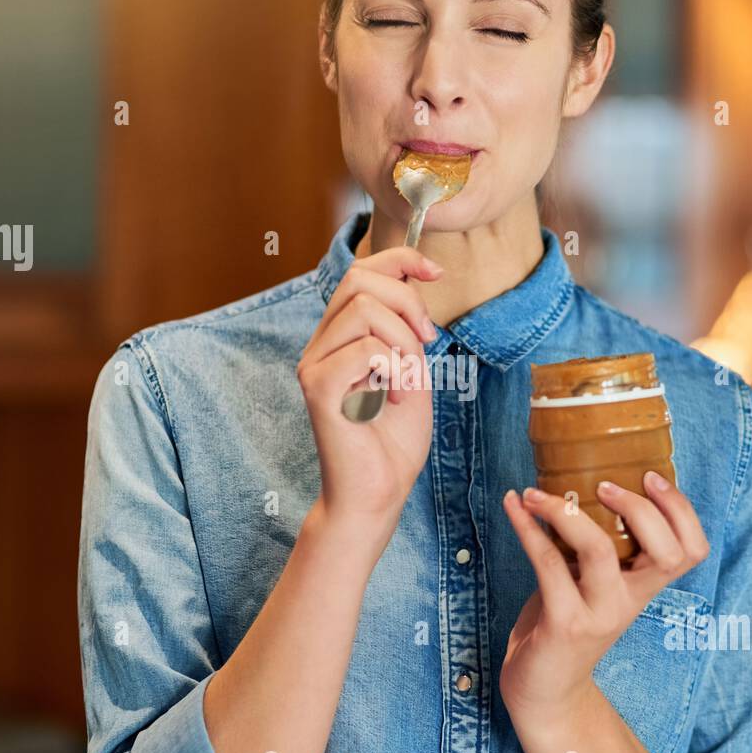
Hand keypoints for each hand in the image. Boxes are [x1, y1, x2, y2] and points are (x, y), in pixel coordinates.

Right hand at [297, 246, 441, 529]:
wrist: (379, 492)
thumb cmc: (394, 440)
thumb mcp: (413, 368)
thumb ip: (406, 326)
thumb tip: (414, 277)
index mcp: (340, 336)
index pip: (361, 270)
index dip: (402, 260)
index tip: (437, 272)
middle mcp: (320, 345)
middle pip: (359, 278)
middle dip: (408, 302)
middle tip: (427, 344)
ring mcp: (314, 365)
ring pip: (366, 309)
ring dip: (404, 343)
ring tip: (408, 382)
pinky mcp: (318, 388)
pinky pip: (366, 348)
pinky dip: (397, 370)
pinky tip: (396, 399)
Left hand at [500, 472, 709, 722]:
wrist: (545, 690)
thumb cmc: (565, 622)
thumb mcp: (591, 583)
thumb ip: (597, 547)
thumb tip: (576, 484)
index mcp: (643, 587)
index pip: (692, 551)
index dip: (682, 511)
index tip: (650, 476)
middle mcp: (629, 602)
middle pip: (663, 551)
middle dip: (638, 508)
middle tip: (601, 484)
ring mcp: (598, 614)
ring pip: (600, 551)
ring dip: (565, 511)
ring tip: (536, 493)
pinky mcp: (563, 623)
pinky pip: (548, 563)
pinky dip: (527, 528)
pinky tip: (513, 506)